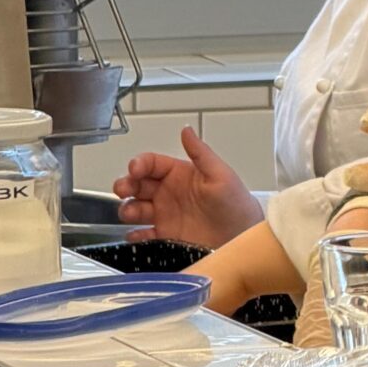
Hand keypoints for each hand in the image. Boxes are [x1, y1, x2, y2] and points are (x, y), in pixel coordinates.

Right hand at [113, 126, 261, 246]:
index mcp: (179, 174)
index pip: (151, 163)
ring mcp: (165, 214)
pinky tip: (134, 235)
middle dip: (126, 184)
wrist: (242, 236)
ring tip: (130, 213)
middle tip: (124, 190)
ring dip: (127, 208)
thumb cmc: (236, 203)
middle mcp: (168, 193)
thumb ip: (201, 153)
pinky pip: (143, 235)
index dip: (139, 164)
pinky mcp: (165, 236)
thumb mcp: (220, 175)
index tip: (135, 168)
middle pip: (137, 184)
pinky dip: (135, 236)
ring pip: (135, 208)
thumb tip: (187, 130)